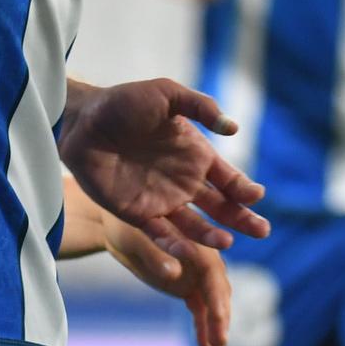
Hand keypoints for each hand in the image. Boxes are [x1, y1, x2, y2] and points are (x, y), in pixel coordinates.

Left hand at [60, 78, 269, 260]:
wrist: (82, 120)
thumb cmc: (124, 102)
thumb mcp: (167, 94)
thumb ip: (201, 107)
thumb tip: (234, 128)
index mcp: (195, 155)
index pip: (228, 179)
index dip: (244, 189)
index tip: (256, 196)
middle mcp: (183, 181)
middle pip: (221, 207)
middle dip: (242, 219)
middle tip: (262, 231)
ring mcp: (161, 200)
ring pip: (194, 226)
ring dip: (211, 236)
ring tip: (227, 243)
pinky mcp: (136, 214)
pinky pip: (160, 235)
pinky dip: (175, 245)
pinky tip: (189, 251)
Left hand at [101, 212, 232, 345]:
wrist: (116, 228)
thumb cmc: (126, 227)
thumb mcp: (137, 240)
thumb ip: (157, 255)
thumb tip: (173, 273)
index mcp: (195, 239)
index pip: (212, 271)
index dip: (217, 295)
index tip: (220, 318)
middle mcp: (202, 255)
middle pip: (217, 288)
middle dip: (220, 315)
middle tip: (220, 342)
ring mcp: (196, 272)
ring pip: (212, 300)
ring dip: (215, 323)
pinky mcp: (186, 284)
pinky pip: (199, 307)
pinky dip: (203, 324)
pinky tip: (204, 345)